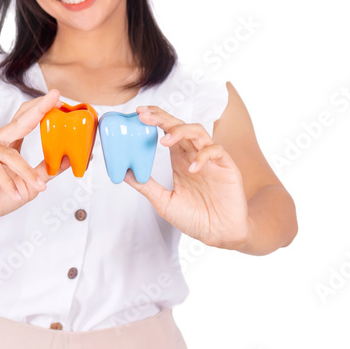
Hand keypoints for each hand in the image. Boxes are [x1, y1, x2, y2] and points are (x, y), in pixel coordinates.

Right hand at [0, 88, 73, 224]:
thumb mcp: (27, 186)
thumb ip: (45, 172)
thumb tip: (69, 160)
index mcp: (8, 141)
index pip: (26, 118)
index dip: (42, 108)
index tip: (58, 98)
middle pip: (19, 121)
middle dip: (39, 109)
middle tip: (55, 99)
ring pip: (10, 155)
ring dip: (26, 173)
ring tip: (38, 188)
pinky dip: (7, 183)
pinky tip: (15, 194)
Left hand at [124, 104, 248, 248]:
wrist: (219, 234)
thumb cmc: (194, 218)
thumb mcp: (163, 202)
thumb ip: (146, 185)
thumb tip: (123, 173)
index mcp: (179, 159)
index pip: (167, 131)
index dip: (155, 120)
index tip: (138, 114)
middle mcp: (194, 155)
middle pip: (180, 126)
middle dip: (162, 118)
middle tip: (145, 116)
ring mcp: (211, 159)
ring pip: (197, 132)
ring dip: (180, 131)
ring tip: (165, 140)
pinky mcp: (226, 167)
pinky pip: (216, 151)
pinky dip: (203, 156)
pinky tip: (191, 168)